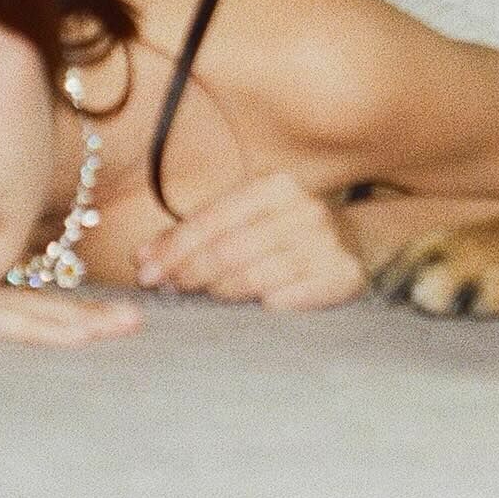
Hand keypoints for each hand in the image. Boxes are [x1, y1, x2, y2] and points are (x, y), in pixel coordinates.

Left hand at [134, 173, 368, 309]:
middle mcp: (305, 210)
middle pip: (230, 249)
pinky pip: (290, 299)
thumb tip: (141, 260)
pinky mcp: (344, 275)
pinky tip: (252, 311)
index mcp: (276, 186)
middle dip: (190, 272)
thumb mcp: (246, 218)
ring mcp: (328, 243)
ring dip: (221, 292)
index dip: (174, 248)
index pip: (213, 220)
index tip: (146, 273)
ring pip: (255, 277)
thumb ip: (196, 233)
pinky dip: (264, 307)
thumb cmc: (285, 233)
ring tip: (204, 299)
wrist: (357, 242)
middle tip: (167, 289)